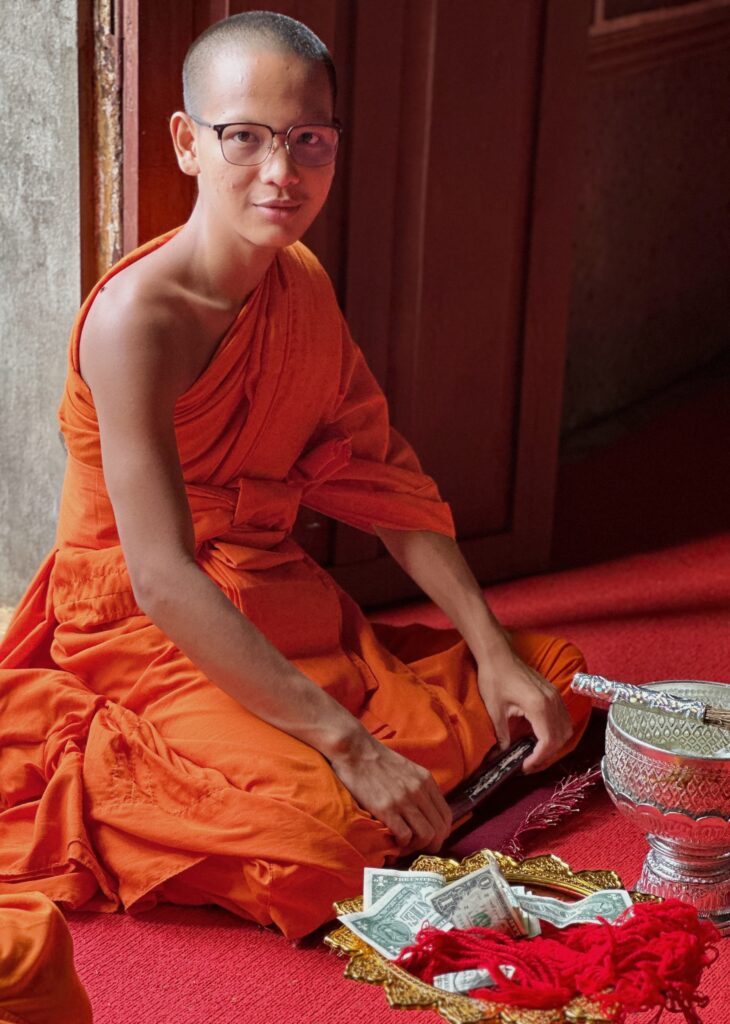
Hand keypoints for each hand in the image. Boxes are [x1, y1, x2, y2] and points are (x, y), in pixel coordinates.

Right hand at [328, 731, 451, 854]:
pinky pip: (405, 836)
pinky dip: (401, 843)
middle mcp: (419, 791)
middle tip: (419, 847)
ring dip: (417, 845)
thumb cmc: (378, 760)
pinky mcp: (386, 808)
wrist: (355, 750)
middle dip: (432, 844)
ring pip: (426, 835)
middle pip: (440, 829)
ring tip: (406, 844)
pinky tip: (394, 839)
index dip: (442, 833)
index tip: (432, 839)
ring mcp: (404, 800)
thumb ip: (420, 787)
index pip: (447, 815)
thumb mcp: (408, 769)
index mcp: (426, 780)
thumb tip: (426, 811)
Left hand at [477, 645, 572, 772]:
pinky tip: (540, 736)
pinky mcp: (553, 692)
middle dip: (546, 755)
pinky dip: (556, 731)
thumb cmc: (494, 678)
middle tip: (528, 764)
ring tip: (535, 752)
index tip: (524, 766)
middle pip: (560, 738)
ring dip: (554, 744)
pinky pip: (563, 718)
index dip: (538, 759)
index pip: (547, 742)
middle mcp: (552, 702)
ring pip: (565, 729)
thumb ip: (502, 735)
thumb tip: (500, 756)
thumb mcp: (495, 710)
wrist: (498, 654)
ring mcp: (555, 696)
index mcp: (538, 707)